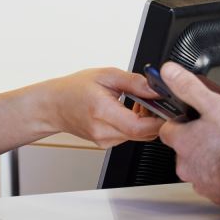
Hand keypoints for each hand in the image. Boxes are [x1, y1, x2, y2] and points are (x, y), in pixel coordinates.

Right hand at [44, 67, 163, 147]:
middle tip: (151, 100)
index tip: (165, 107)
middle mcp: (103, 131)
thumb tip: (156, 88)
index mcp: (102, 112)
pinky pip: (129, 136)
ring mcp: (104, 140)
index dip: (158, 119)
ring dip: (145, 121)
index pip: (139, 127)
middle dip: (154, 118)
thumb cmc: (74, 89)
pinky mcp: (106, 143)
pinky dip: (135, 124)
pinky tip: (127, 111)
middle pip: (143, 134)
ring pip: (138, 136)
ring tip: (135, 102)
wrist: (53, 106)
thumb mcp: (107, 75)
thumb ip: (135, 82)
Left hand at [157, 62, 219, 208]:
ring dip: (210, 156)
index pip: (168, 128)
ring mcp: (200, 181)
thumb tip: (169, 72)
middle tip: (218, 131)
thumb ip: (189, 87)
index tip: (191, 117)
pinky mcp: (215, 194)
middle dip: (197, 139)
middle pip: (184, 147)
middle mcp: (185, 164)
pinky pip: (214, 180)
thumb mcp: (214, 105)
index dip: (179, 120)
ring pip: (199, 164)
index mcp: (182, 141)